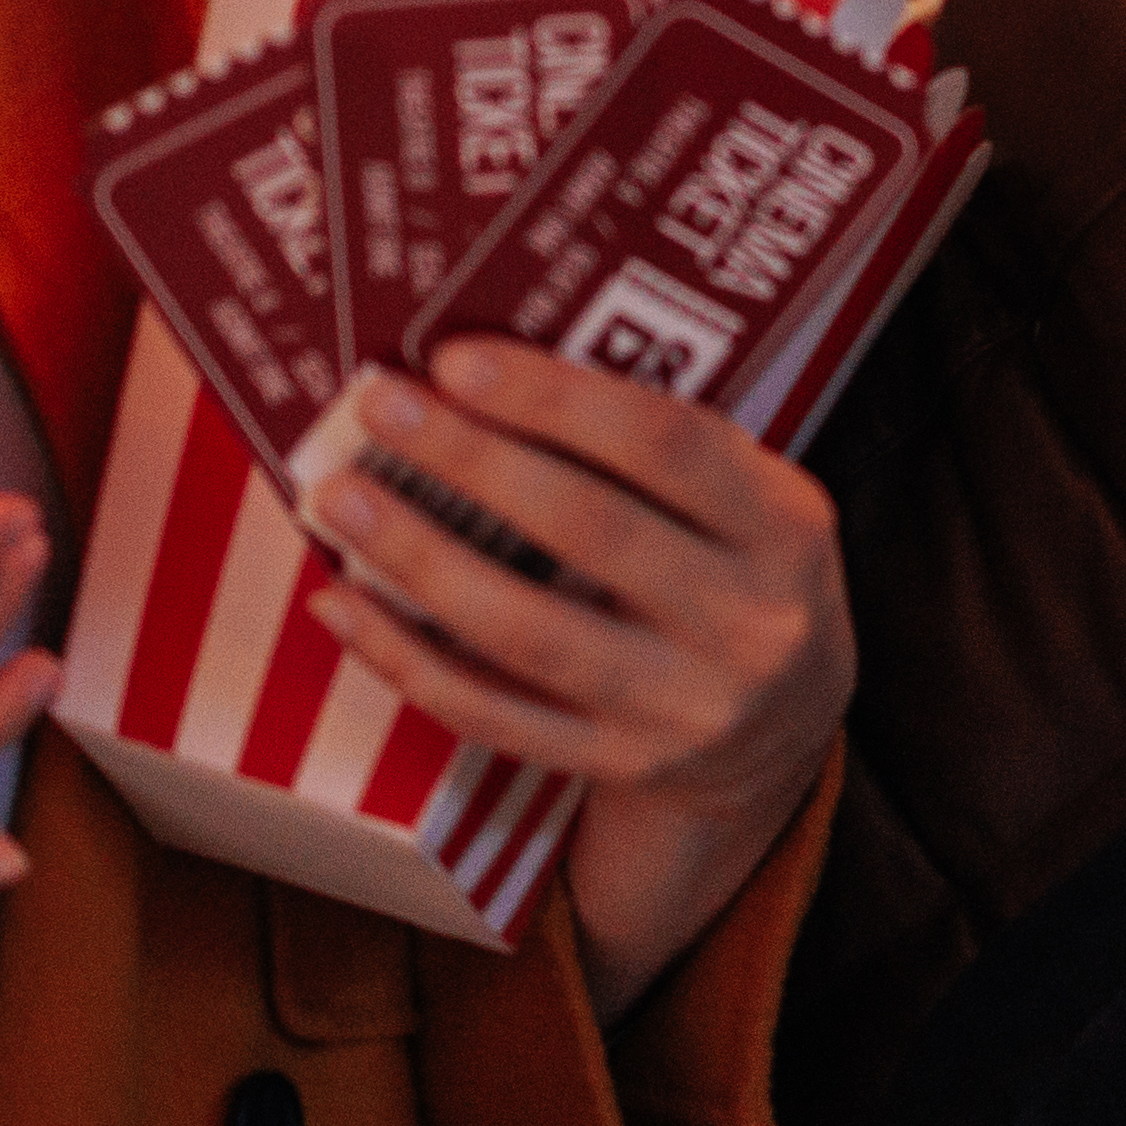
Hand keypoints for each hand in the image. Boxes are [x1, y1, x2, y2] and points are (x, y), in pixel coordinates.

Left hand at [291, 336, 853, 1009]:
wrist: (785, 726)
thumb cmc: (738, 568)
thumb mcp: (747, 496)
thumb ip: (654, 445)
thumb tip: (484, 374)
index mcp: (785, 527)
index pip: (665, 444)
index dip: (555, 399)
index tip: (456, 360)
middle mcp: (747, 623)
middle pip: (591, 531)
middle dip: (471, 461)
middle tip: (380, 407)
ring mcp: (683, 708)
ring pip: (529, 632)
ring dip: (420, 560)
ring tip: (339, 500)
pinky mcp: (618, 766)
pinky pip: (491, 713)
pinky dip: (405, 658)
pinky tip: (342, 605)